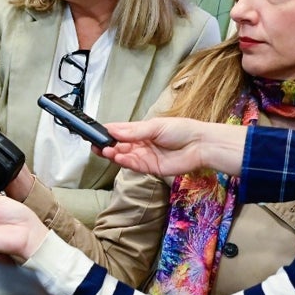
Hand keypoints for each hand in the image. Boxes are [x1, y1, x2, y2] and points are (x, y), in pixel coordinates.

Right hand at [98, 118, 246, 177]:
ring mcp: (144, 156)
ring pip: (123, 156)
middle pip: (118, 145)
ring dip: (113, 154)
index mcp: (140, 130)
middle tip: (95, 145)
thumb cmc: (182, 130)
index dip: (106, 132)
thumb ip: (134, 131)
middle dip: (105, 145)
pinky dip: (124, 162)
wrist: (200, 146)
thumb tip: (113, 130)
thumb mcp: (155, 126)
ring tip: (105, 150)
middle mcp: (140, 143)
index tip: (94, 133)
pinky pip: (133, 166)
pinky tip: (117, 157)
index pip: (119, 131)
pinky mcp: (149, 168)